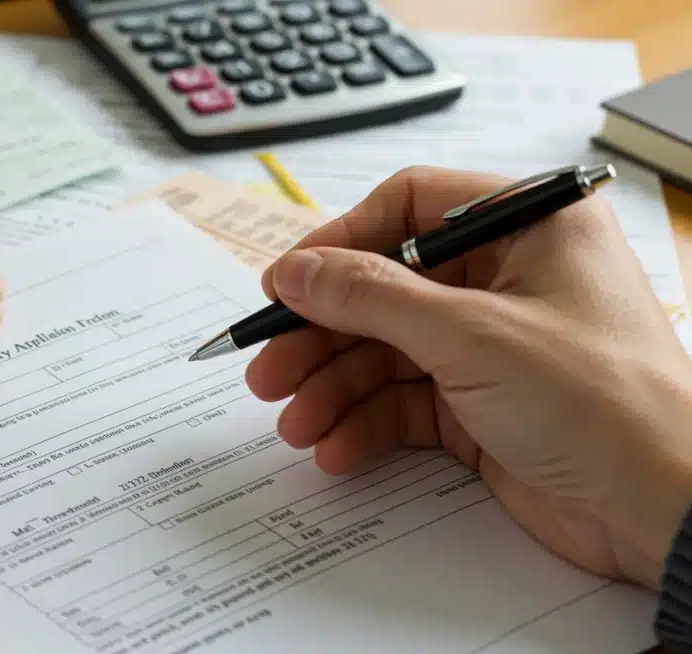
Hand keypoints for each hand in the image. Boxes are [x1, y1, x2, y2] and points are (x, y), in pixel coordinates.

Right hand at [245, 166, 691, 588]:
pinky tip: (336, 448)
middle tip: (268, 370)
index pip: (408, 209)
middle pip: (385, 289)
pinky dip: (366, 424)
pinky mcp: (482, 406)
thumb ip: (372, 297)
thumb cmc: (602, 402)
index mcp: (526, 227)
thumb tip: (296, 271)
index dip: (339, 243)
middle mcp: (507, 278)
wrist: (664, 511)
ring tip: (294, 423)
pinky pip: (404, 403)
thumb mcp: (471, 335)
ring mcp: (492, 346)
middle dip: (323, 334)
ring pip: (387, 351)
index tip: (283, 285)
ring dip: (335, 387)